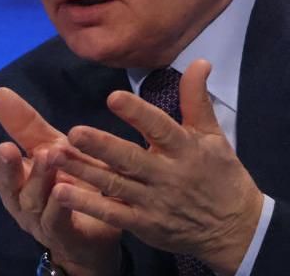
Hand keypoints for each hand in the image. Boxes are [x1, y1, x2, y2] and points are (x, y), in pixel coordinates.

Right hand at [0, 87, 121, 275]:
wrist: (102, 225)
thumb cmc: (69, 183)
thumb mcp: (49, 148)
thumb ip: (24, 125)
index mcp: (14, 180)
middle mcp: (21, 202)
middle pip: (7, 185)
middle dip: (5, 167)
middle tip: (6, 148)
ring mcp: (40, 221)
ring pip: (33, 200)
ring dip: (38, 177)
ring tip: (46, 156)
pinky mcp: (65, 233)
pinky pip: (58, 219)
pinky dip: (59, 204)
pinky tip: (62, 188)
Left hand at [47, 60, 263, 274]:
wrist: (235, 230)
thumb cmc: (221, 176)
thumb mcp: (214, 136)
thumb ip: (197, 99)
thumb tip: (199, 61)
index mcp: (185, 149)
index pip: (160, 128)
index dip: (138, 113)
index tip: (113, 97)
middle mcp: (167, 175)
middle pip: (130, 159)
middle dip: (101, 146)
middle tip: (73, 132)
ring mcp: (154, 203)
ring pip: (114, 185)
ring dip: (83, 171)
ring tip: (54, 156)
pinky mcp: (144, 225)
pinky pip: (112, 214)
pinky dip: (86, 205)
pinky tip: (61, 192)